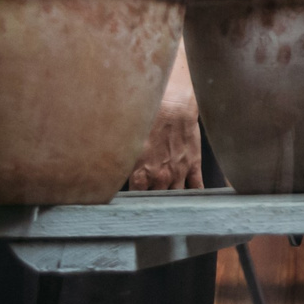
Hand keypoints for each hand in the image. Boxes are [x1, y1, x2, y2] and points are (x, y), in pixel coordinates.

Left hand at [127, 65, 202, 191]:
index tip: (130, 198)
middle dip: (151, 198)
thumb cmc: (148, 118)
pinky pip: (196, 186)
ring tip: (166, 199)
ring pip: (174, 195)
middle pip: (155, 198)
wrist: (173, 104)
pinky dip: (193, 193)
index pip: (134, 198)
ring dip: (170, 197)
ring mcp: (178, 172)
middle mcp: (160, 177)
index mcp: (140, 175)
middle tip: (147, 195)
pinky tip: (189, 196)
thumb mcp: (126, 141)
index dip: (132, 199)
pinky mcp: (193, 164)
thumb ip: (120, 161)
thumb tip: (107, 171)